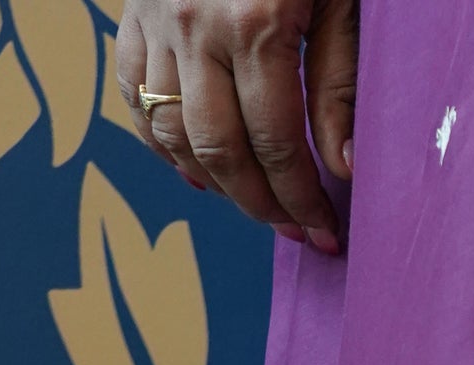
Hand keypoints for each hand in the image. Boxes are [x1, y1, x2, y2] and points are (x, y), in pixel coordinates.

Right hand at [114, 0, 359, 253]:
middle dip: (260, 204)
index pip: (275, 143)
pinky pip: (134, 95)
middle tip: (294, 231)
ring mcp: (154, 19)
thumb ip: (340, 81)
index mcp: (255, 22)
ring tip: (254, 202)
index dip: (300, 199)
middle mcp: (195, 26)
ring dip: (213, 183)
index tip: (324, 234)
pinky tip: (197, 169)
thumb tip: (342, 169)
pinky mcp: (131, 12)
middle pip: (218, 150)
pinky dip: (161, 142)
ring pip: (169, 132)